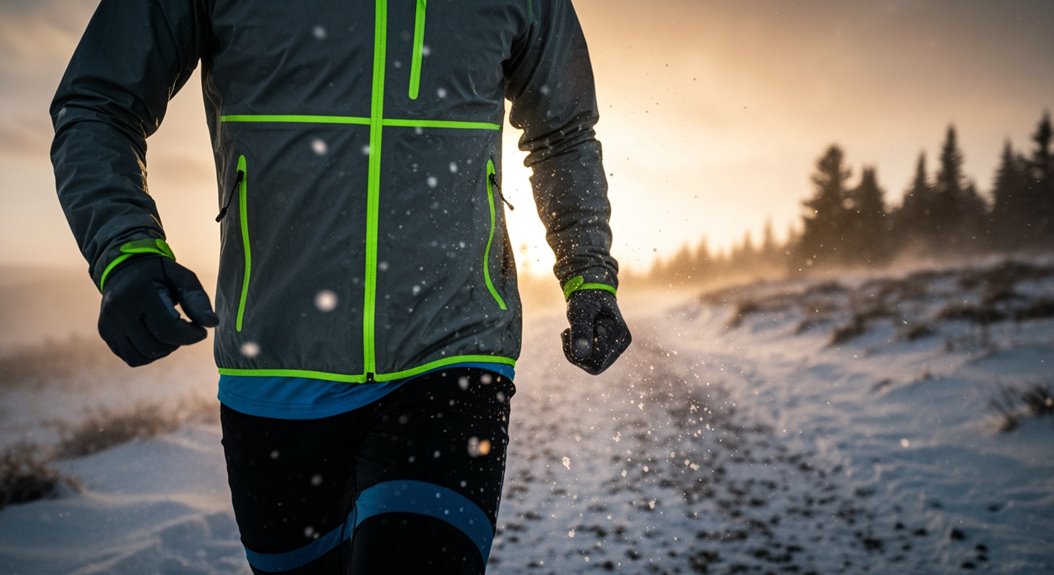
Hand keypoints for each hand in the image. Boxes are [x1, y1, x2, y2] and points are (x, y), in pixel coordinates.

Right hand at [98, 256, 218, 365]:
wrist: (124, 265)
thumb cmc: (159, 273)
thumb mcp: (182, 277)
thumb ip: (197, 300)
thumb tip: (211, 324)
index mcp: (139, 294)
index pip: (168, 329)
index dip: (190, 336)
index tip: (201, 331)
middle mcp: (119, 310)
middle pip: (155, 346)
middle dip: (177, 343)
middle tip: (184, 329)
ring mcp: (109, 323)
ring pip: (142, 356)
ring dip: (163, 351)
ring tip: (169, 333)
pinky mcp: (105, 332)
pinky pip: (131, 357)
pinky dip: (148, 354)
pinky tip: (155, 337)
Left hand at [561, 290, 630, 374]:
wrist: (589, 290)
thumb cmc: (586, 298)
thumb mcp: (581, 312)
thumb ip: (581, 331)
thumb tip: (581, 355)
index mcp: (621, 336)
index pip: (598, 359)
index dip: (580, 347)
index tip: (576, 326)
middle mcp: (621, 345)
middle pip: (594, 366)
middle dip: (576, 350)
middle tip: (568, 330)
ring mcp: (614, 349)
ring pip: (589, 365)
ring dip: (574, 351)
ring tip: (570, 331)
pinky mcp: (604, 349)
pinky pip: (587, 361)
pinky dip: (574, 350)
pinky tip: (572, 335)